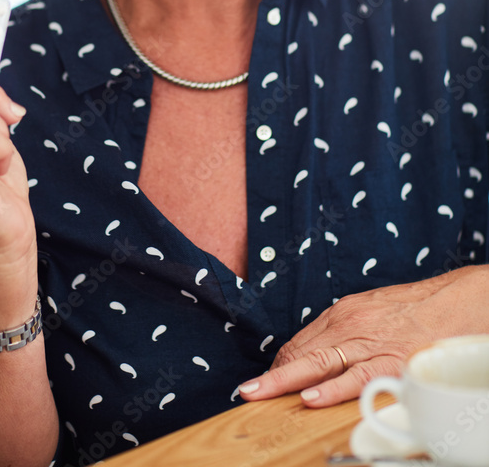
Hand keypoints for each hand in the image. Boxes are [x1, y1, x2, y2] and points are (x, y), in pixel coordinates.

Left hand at [238, 265, 488, 405]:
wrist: (454, 301)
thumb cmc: (413, 309)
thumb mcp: (370, 312)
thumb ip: (344, 332)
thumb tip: (318, 354)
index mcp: (342, 314)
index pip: (300, 344)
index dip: (280, 366)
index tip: (264, 381)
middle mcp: (349, 325)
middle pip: (302, 353)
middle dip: (271, 374)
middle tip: (246, 390)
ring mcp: (368, 343)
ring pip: (320, 364)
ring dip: (287, 382)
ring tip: (261, 394)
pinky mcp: (391, 360)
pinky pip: (357, 378)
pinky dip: (333, 390)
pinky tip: (312, 399)